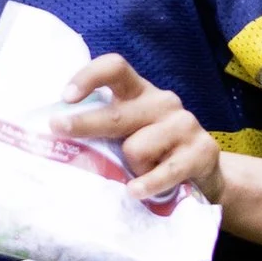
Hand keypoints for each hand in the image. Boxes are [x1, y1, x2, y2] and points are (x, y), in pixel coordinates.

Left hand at [52, 53, 220, 204]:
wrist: (205, 175)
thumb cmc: (155, 153)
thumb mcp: (130, 134)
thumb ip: (106, 129)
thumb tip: (56, 139)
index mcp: (140, 93)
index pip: (115, 68)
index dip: (89, 77)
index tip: (66, 96)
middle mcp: (162, 102)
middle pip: (118, 113)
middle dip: (85, 123)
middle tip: (57, 128)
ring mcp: (184, 124)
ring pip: (136, 148)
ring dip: (130, 169)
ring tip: (140, 176)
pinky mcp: (201, 150)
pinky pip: (163, 171)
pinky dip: (147, 184)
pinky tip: (136, 192)